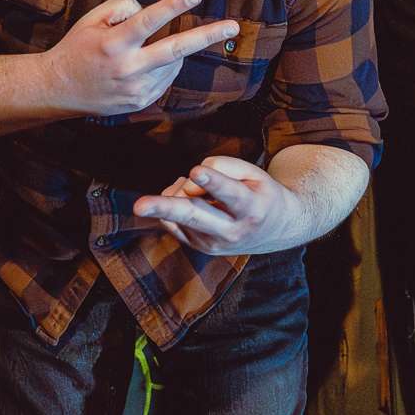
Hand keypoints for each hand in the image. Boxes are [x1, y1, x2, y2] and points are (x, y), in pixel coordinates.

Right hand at [40, 0, 240, 117]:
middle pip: (176, 50)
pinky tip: (141, 65)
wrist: (58, 89)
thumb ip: (123, 9)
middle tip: (233, 26)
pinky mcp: (140, 102)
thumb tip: (152, 13)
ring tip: (144, 50)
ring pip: (172, 63)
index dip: (173, 6)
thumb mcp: (92, 19)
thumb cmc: (77, 47)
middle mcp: (127, 68)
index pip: (149, 20)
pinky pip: (165, 78)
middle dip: (207, 36)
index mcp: (114, 44)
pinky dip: (163, 67)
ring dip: (171, 51)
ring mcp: (136, 89)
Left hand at [135, 156, 303, 255]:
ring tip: (200, 182)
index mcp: (251, 209)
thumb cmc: (260, 193)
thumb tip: (189, 179)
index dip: (213, 181)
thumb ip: (222, 168)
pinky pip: (172, 219)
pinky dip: (177, 199)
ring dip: (181, 190)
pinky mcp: (197, 246)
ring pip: (179, 212)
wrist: (276, 230)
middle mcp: (230, 231)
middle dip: (165, 207)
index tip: (197, 171)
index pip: (229, 193)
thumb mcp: (254, 174)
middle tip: (139, 206)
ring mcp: (211, 243)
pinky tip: (194, 196)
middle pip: (193, 215)